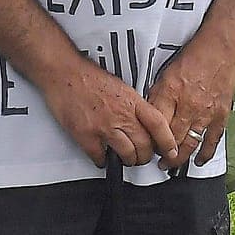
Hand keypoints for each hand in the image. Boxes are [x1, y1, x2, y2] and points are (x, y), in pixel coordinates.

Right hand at [45, 58, 174, 168]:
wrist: (64, 73)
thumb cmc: (88, 77)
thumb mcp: (120, 87)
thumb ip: (133, 106)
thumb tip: (142, 121)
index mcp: (131, 101)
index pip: (158, 125)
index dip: (167, 141)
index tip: (170, 151)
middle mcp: (120, 114)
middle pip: (144, 145)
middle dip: (145, 156)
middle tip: (142, 156)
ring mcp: (103, 127)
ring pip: (127, 154)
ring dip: (128, 160)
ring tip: (125, 158)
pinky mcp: (86, 136)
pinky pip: (100, 157)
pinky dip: (103, 161)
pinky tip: (102, 157)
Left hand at [146, 37, 234, 168]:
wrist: (220, 50)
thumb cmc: (193, 58)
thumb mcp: (165, 74)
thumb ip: (157, 95)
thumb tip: (148, 114)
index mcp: (170, 93)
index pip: (156, 125)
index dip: (150, 139)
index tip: (146, 146)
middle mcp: (188, 106)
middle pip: (172, 139)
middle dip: (163, 153)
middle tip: (157, 161)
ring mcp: (206, 113)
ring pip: (190, 144)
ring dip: (180, 158)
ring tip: (171, 165)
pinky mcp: (221, 115)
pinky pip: (212, 140)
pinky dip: (205, 153)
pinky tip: (198, 161)